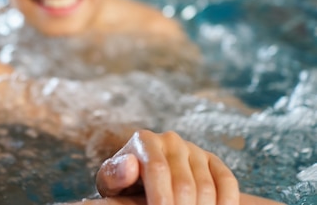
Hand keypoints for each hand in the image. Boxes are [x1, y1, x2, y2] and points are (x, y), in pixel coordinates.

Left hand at [95, 130, 239, 204]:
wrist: (144, 180)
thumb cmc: (126, 185)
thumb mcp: (112, 183)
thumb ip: (115, 175)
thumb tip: (130, 165)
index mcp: (144, 141)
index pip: (158, 169)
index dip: (161, 199)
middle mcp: (171, 140)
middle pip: (184, 183)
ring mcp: (194, 149)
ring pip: (206, 187)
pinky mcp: (213, 161)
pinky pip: (228, 182)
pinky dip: (225, 203)